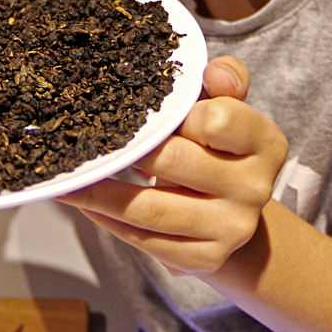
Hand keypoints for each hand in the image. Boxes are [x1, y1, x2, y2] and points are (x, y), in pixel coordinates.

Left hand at [56, 56, 288, 275]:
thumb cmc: (217, 146)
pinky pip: (145, 240)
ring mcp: (232, 228)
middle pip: (174, 161)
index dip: (181, 115)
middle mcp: (255, 187)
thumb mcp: (225, 107)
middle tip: (86, 140)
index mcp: (265, 142)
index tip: (152, 114)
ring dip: (98, 193)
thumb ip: (223, 80)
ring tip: (66, 178)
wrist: (231, 208)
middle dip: (127, 150)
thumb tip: (216, 73)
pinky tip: (88, 205)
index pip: (217, 118)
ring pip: (150, 208)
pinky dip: (110, 221)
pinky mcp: (206, 257)